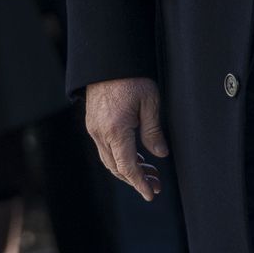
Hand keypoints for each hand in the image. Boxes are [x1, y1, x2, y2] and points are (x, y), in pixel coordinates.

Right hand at [84, 77, 167, 201]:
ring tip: (149, 172)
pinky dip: (120, 157)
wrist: (107, 59)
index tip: (151, 193)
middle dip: (136, 180)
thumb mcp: (150, 102)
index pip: (128, 167)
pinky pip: (105, 149)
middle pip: (117, 168)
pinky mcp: (93, 123)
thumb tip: (161, 154)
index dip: (140, 183)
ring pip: (110, 160)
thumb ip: (153, 132)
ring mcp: (94, 129)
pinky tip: (135, 156)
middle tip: (156, 184)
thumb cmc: (131, 77)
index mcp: (116, 130)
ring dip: (128, 169)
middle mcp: (101, 133)